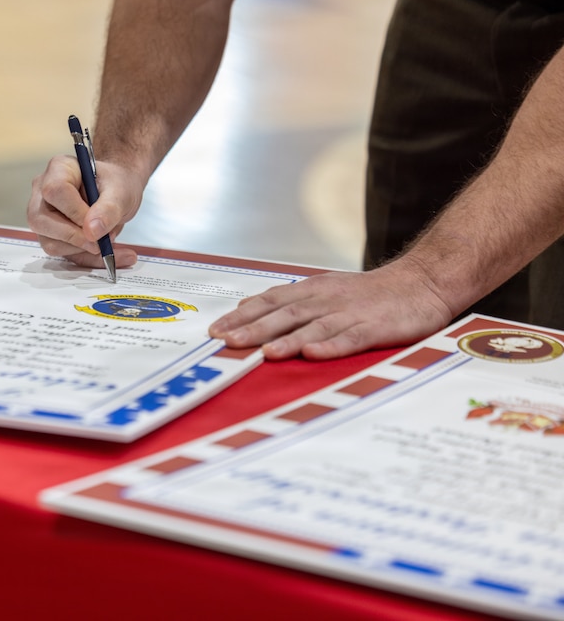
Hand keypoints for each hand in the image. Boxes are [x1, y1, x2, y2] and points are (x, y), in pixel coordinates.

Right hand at [27, 154, 142, 269]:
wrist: (116, 194)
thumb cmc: (115, 185)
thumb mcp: (121, 191)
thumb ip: (108, 208)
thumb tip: (92, 231)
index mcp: (59, 169)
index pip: (55, 191)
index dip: (74, 212)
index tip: (96, 226)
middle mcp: (42, 192)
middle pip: (41, 220)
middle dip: (74, 237)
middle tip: (102, 242)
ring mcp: (43, 215)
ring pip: (50, 242)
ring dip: (82, 248)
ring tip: (107, 238)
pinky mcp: (50, 235)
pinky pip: (62, 254)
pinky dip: (86, 257)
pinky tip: (106, 252)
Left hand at [208, 260, 454, 359]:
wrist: (422, 282)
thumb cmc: (367, 294)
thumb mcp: (323, 290)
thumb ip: (288, 300)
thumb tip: (246, 307)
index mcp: (311, 290)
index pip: (269, 301)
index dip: (241, 316)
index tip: (215, 331)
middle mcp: (326, 299)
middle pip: (285, 314)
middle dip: (254, 329)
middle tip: (227, 343)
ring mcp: (351, 313)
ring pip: (314, 326)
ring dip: (288, 339)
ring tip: (265, 352)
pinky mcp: (376, 327)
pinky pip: (351, 337)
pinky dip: (332, 346)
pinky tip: (314, 354)